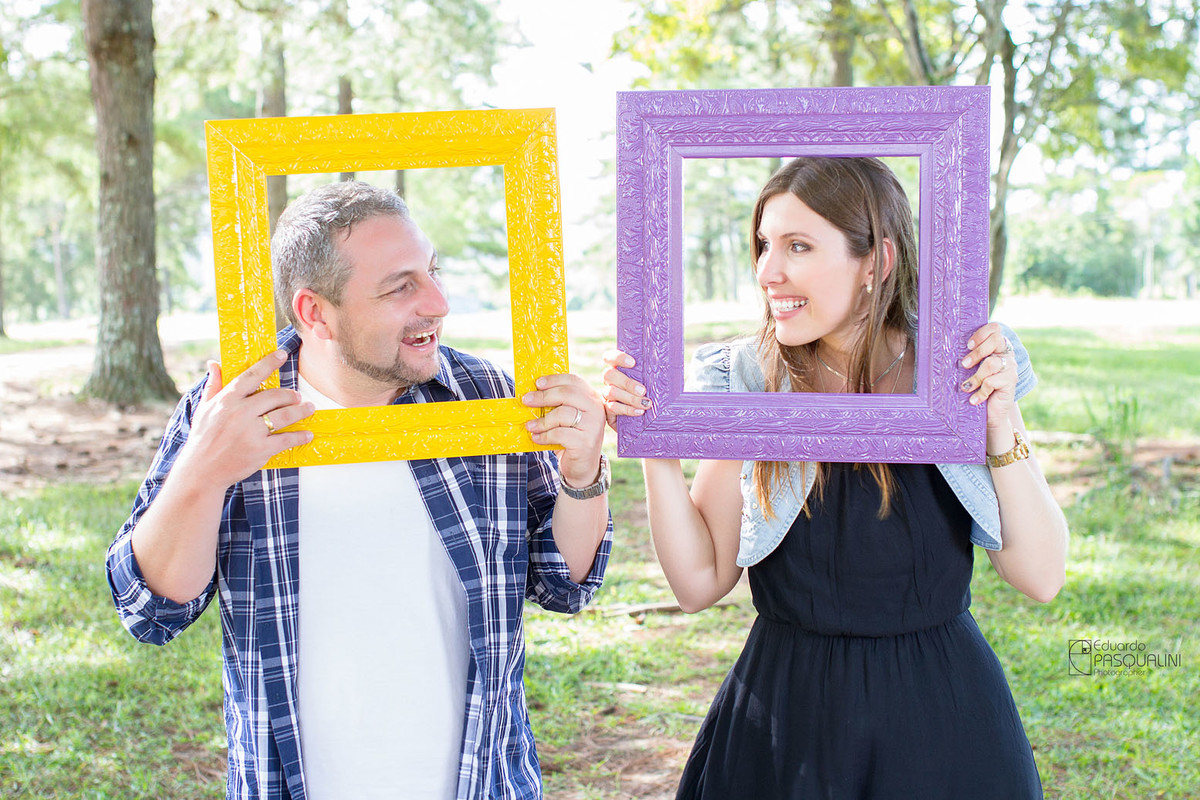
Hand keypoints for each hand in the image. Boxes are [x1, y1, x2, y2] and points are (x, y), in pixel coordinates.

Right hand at [176, 350, 314, 488]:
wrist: (201, 470)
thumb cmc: (203, 437)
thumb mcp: (204, 409)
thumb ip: (213, 385)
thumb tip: (213, 363)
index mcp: (226, 400)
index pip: (251, 376)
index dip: (268, 364)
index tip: (282, 355)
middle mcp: (240, 413)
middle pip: (274, 396)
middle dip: (290, 395)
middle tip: (297, 396)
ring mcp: (251, 432)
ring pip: (284, 416)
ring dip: (301, 411)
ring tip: (309, 408)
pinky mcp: (260, 449)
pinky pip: (285, 439)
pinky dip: (299, 436)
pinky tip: (307, 434)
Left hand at [521, 374, 605, 488]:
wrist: (582, 467)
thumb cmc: (571, 438)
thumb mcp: (566, 418)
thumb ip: (557, 404)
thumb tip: (531, 393)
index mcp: (591, 398)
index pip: (573, 380)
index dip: (554, 380)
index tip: (537, 383)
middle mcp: (596, 409)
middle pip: (567, 393)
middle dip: (543, 396)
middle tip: (526, 400)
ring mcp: (593, 425)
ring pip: (562, 414)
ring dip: (542, 420)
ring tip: (530, 426)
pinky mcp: (586, 442)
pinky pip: (559, 433)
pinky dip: (544, 436)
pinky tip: (537, 438)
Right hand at [600, 349, 650, 430]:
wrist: (647, 419)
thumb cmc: (652, 394)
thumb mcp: (653, 383)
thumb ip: (654, 374)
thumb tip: (670, 367)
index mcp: (619, 369)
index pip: (610, 357)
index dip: (618, 357)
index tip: (633, 363)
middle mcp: (611, 380)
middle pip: (608, 374)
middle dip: (627, 382)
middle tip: (643, 390)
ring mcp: (607, 395)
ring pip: (610, 392)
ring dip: (630, 398)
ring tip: (646, 403)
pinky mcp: (608, 410)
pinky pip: (613, 408)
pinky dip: (627, 410)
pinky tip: (640, 412)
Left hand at [959, 323, 1016, 433]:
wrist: (991, 412)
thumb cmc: (977, 388)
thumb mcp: (972, 370)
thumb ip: (968, 357)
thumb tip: (946, 346)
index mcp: (997, 347)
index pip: (995, 329)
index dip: (981, 334)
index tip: (968, 345)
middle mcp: (1007, 355)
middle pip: (996, 340)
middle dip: (977, 352)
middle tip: (964, 364)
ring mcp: (1010, 368)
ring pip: (991, 363)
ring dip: (975, 377)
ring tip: (966, 387)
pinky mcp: (1010, 382)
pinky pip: (991, 382)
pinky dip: (980, 392)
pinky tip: (974, 400)